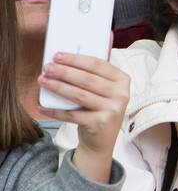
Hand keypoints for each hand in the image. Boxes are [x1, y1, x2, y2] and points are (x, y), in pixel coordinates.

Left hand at [39, 52, 129, 182]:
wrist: (101, 140)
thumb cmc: (99, 108)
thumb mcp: (104, 90)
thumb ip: (96, 72)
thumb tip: (79, 50)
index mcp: (122, 80)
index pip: (98, 65)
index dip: (76, 59)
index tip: (58, 56)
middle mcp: (121, 94)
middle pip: (87, 79)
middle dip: (64, 72)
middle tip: (47, 67)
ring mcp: (113, 109)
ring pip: (79, 95)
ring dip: (58, 87)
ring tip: (43, 81)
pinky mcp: (101, 123)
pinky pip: (73, 114)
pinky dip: (55, 110)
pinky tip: (42, 106)